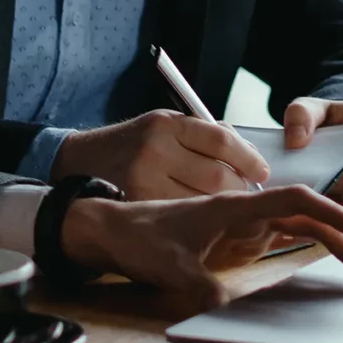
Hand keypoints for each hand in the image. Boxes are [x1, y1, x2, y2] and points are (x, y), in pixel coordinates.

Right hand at [52, 109, 270, 199]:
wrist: (81, 161)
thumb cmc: (133, 143)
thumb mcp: (164, 126)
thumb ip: (202, 135)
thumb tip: (245, 153)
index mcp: (166, 124)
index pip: (220, 140)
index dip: (248, 158)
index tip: (261, 170)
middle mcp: (155, 149)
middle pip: (216, 176)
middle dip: (239, 188)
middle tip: (246, 192)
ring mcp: (144, 180)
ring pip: (202, 201)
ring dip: (222, 206)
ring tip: (227, 205)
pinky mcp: (138, 206)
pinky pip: (181, 216)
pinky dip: (199, 218)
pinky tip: (203, 217)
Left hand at [59, 186, 342, 308]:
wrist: (115, 231)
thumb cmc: (141, 239)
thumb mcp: (169, 266)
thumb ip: (199, 286)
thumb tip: (224, 307)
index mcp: (234, 206)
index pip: (293, 200)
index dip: (328, 212)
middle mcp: (247, 211)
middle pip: (308, 217)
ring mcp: (247, 224)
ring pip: (303, 229)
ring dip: (336, 244)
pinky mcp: (242, 239)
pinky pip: (286, 239)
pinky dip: (313, 247)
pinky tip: (337, 259)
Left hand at [282, 98, 342, 218]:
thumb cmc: (332, 124)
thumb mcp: (314, 109)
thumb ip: (301, 116)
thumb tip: (295, 142)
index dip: (340, 164)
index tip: (311, 169)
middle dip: (324, 187)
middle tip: (299, 189)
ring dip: (330, 205)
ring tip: (310, 196)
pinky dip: (338, 217)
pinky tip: (324, 207)